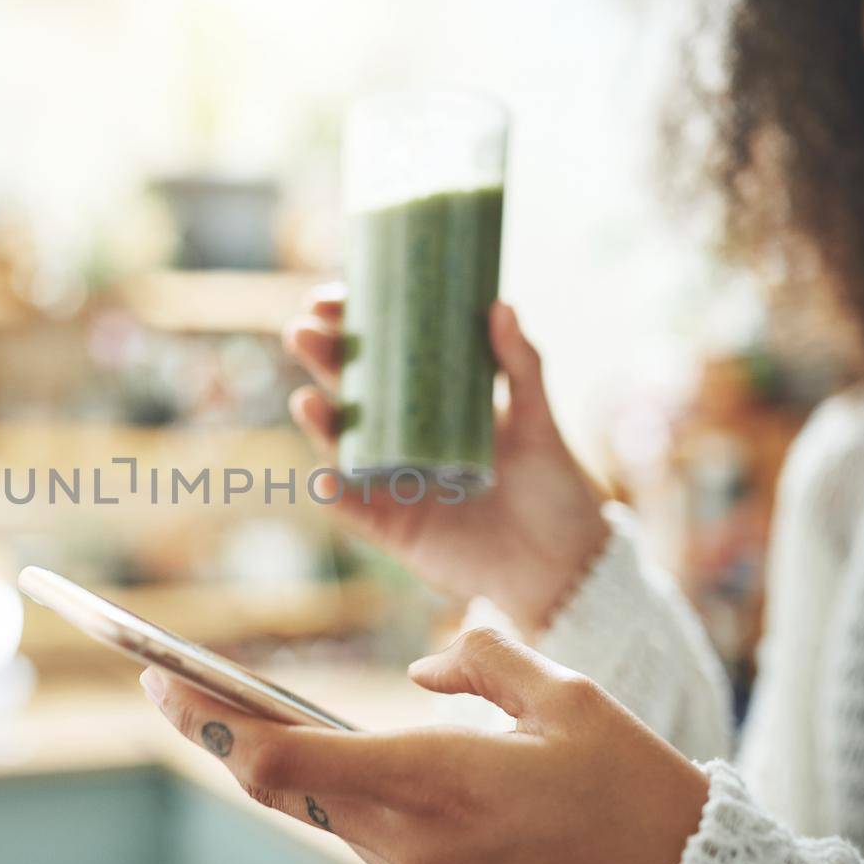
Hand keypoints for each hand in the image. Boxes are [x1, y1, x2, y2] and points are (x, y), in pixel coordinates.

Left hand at [140, 628, 708, 863]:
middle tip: (175, 683)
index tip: (160, 677)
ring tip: (251, 713)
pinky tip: (354, 764)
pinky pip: (371, 840)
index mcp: (433, 783)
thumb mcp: (572, 700)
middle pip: (278, 789)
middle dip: (219, 733)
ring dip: (282, 766)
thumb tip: (425, 667)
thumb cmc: (641, 800)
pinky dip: (344, 795)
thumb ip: (486, 662)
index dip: (207, 719)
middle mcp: (410, 845)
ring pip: (323, 813)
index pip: (278, 760)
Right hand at [286, 287, 609, 636]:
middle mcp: (402, 436)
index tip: (328, 299)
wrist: (561, 564)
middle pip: (349, 390)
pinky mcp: (391, 527)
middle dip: (320, 360)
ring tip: (309, 400)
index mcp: (432, 401)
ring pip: (340, 445)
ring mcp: (392, 480)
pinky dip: (335, 494)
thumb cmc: (552, 489)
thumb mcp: (538, 421)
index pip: (380, 354)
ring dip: (317, 421)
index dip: (349, 326)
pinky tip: (325, 477)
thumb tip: (500, 305)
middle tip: (303, 333)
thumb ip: (521, 367)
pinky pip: (352, 509)